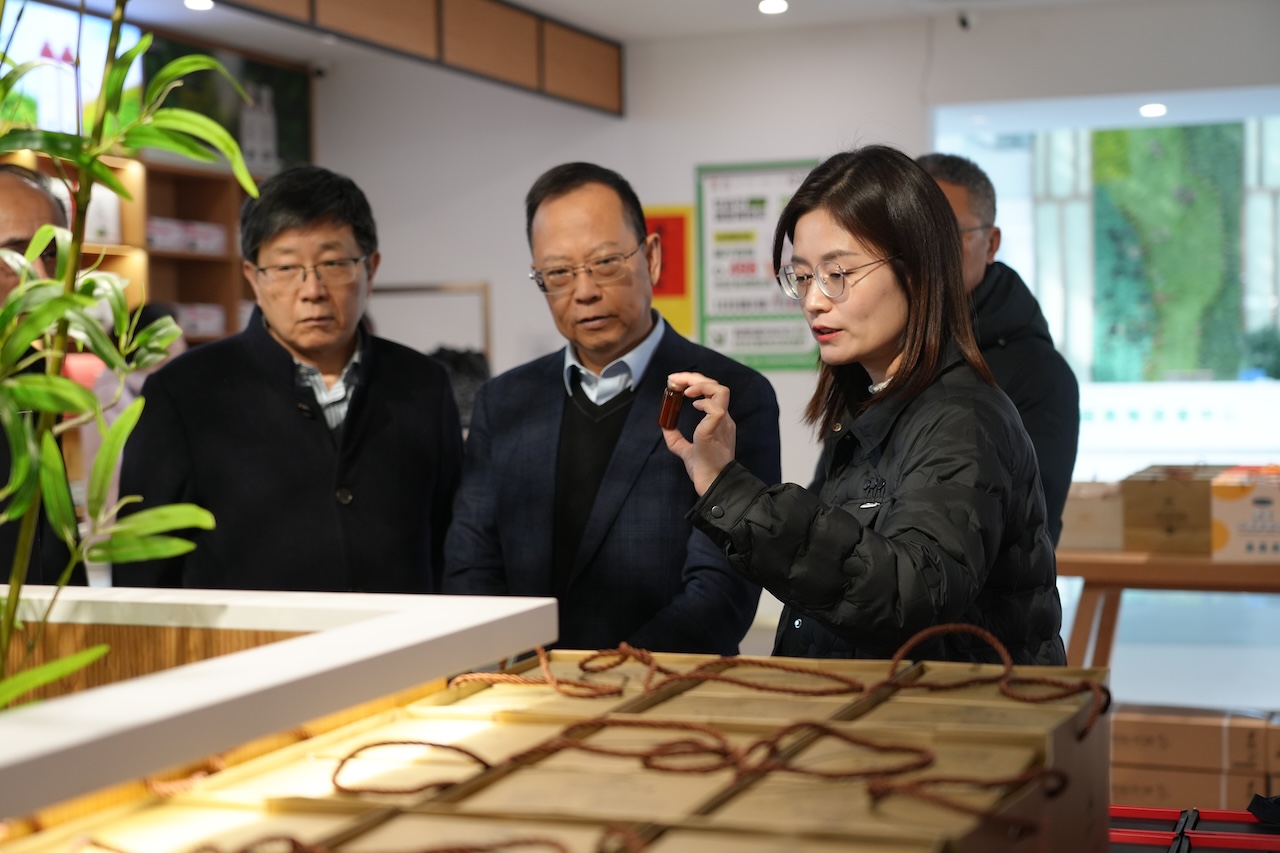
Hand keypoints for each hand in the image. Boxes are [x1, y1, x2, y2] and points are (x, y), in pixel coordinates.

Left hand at [662, 371, 735, 495]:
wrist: (711, 484)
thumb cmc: (703, 470)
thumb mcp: (685, 450)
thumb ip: (676, 438)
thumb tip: (664, 425)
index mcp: (719, 422)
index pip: (712, 392)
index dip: (695, 383)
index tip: (676, 383)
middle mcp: (723, 419)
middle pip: (715, 386)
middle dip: (694, 378)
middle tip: (675, 380)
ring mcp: (722, 423)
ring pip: (720, 390)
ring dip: (700, 385)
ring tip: (685, 390)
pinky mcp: (717, 429)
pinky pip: (716, 408)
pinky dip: (703, 403)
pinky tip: (693, 407)